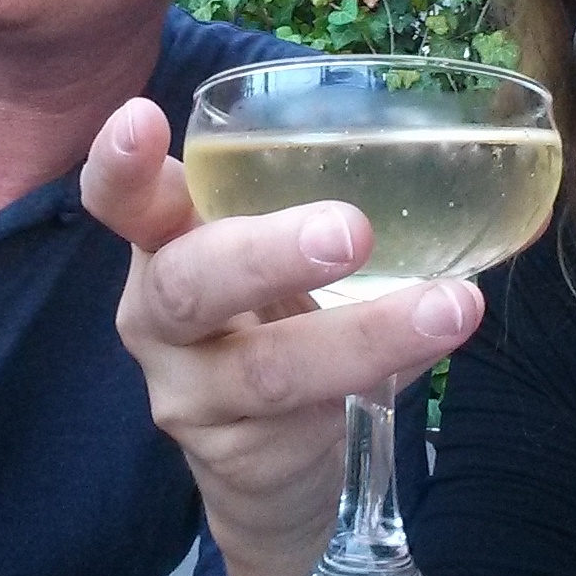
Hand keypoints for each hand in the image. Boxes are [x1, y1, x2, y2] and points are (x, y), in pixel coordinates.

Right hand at [81, 96, 484, 575]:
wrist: (262, 458)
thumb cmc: (269, 318)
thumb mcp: (271, 255)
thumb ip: (317, 206)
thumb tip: (452, 169)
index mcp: (166, 242)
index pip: (124, 199)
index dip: (122, 165)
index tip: (140, 118)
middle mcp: (158, 316)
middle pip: (187, 284)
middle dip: (266, 255)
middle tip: (349, 231)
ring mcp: (191, 393)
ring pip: (267, 368)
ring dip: (365, 333)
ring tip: (449, 306)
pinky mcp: (238, 456)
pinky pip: (314, 417)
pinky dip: (385, 371)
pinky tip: (435, 343)